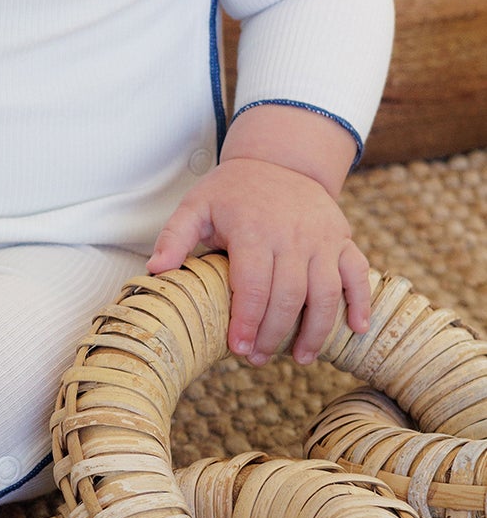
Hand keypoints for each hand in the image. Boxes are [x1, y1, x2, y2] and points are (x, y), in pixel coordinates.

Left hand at [148, 155, 370, 365]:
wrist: (279, 158)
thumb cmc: (232, 190)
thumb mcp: (196, 205)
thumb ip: (174, 237)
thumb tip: (156, 270)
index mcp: (253, 230)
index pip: (252, 286)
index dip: (246, 321)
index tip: (238, 349)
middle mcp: (292, 236)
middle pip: (288, 296)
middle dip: (274, 334)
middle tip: (258, 359)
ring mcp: (322, 238)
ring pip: (325, 292)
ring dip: (316, 330)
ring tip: (301, 358)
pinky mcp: (342, 239)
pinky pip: (357, 273)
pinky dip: (360, 302)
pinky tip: (357, 329)